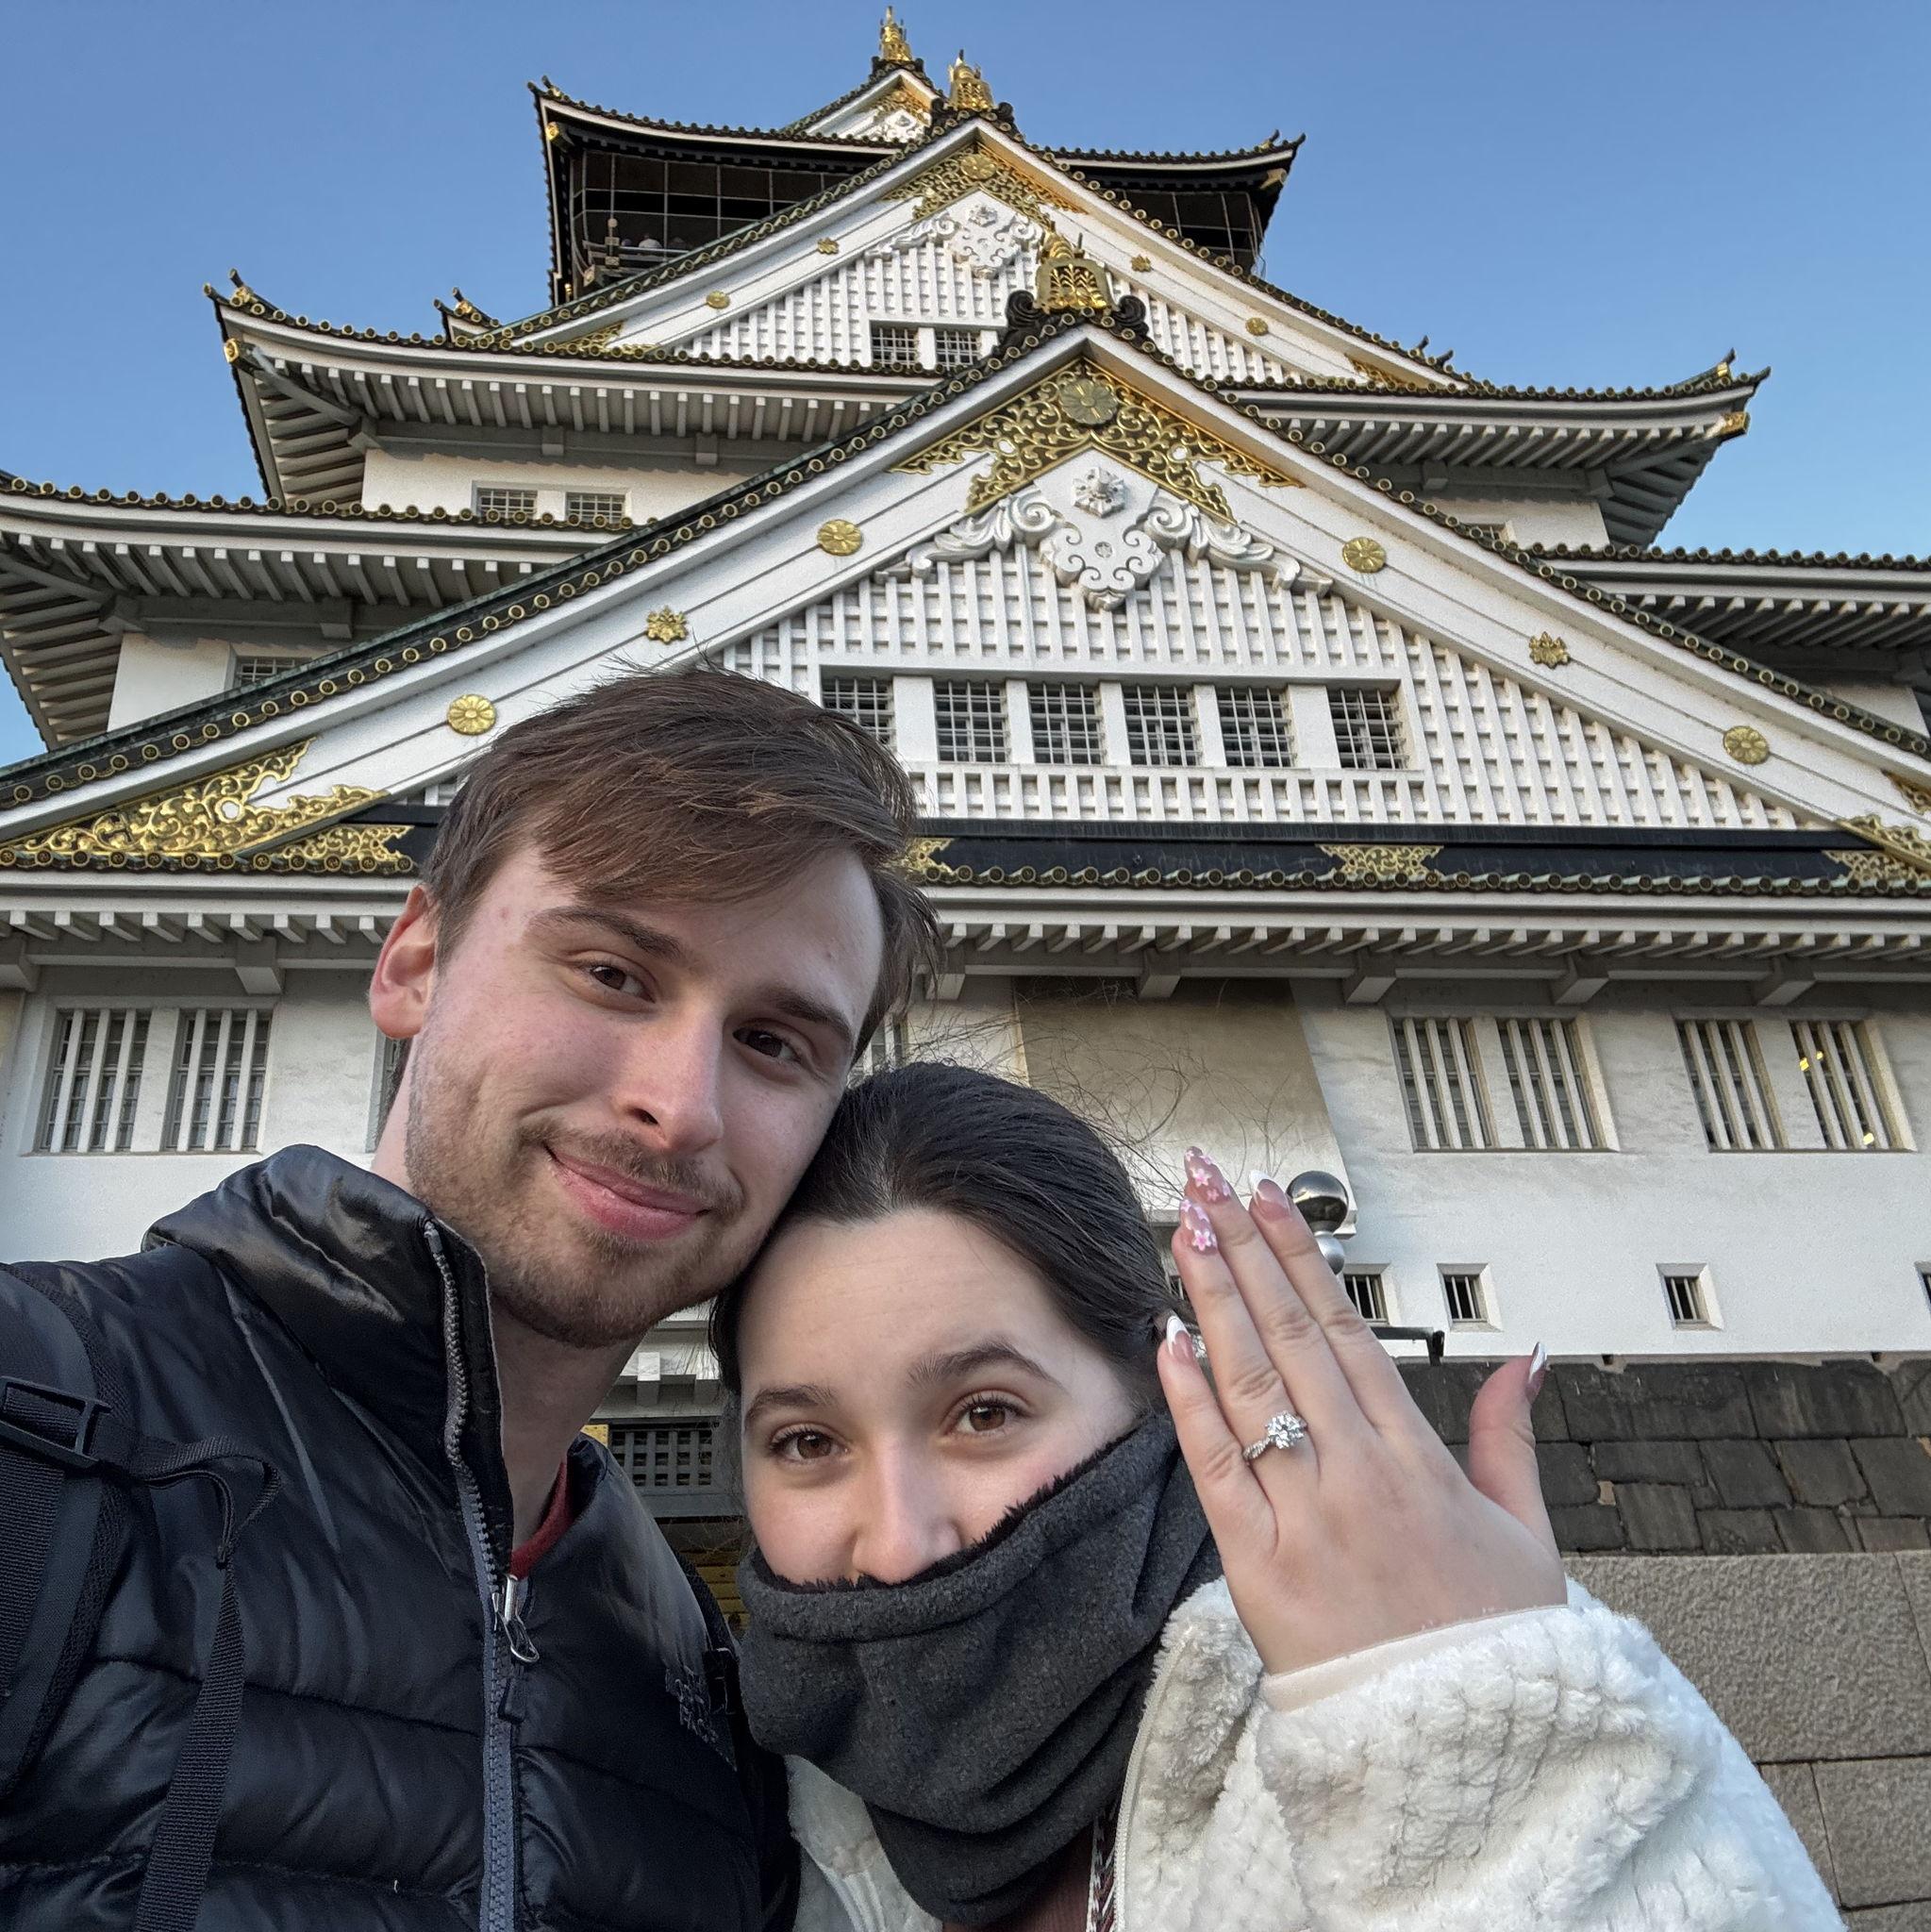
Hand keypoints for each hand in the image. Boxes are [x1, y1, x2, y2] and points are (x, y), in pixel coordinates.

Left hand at [1158, 1151, 1565, 1678]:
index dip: (1303, 1258)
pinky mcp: (1258, 1566)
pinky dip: (1189, 1401)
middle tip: (1210, 1182)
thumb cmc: (1493, 1648)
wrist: (1466, 1756)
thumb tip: (1524, 1359)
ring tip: (1188, 1230)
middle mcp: (1357, 1473)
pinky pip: (1214, 1468)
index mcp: (1418, 1458)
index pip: (1347, 1329)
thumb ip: (1509, 1436)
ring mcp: (1305, 1516)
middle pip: (1289, 1336)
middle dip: (1247, 1251)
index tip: (1270, 1201)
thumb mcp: (1527, 1534)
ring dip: (1212, 1300)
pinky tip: (1165, 1339)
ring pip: (1249, 1384)